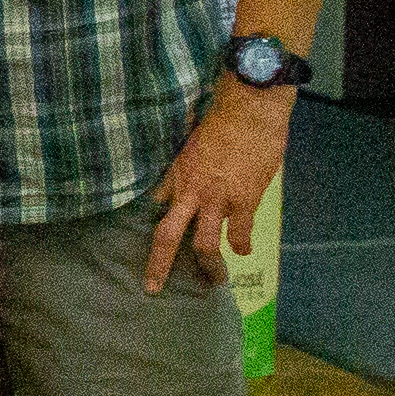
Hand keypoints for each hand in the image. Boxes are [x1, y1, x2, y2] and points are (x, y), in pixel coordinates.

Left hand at [144, 76, 291, 294]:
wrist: (250, 109)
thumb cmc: (221, 117)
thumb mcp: (191, 141)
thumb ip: (186, 164)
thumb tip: (182, 178)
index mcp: (175, 174)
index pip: (153, 206)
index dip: (149, 225)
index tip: (144, 242)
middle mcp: (190, 191)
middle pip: (167, 236)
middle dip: (159, 265)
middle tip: (154, 287)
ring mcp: (216, 199)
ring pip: (204, 244)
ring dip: (209, 266)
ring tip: (214, 280)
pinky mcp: (244, 201)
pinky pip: (239, 234)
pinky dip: (242, 246)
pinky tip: (244, 252)